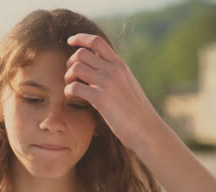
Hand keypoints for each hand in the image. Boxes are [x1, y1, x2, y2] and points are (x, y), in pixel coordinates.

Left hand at [64, 33, 164, 151]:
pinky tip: (73, 98)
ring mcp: (107, 83)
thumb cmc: (136, 112)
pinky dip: (68, 92)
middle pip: (81, 53)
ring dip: (68, 77)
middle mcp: (114, 70)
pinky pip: (74, 87)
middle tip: (71, 76)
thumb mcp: (128, 85)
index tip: (70, 41)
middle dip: (70, 63)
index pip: (97, 42)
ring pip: (76, 68)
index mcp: (120, 65)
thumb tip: (100, 70)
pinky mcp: (101, 98)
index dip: (80, 38)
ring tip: (71, 87)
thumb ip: (115, 75)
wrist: (147, 129)